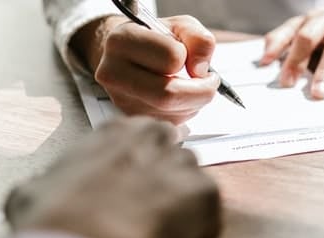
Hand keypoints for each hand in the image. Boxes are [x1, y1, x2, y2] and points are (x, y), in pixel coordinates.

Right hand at [4, 118, 220, 237]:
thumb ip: (52, 181)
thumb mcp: (33, 190)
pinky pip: (208, 215)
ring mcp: (185, 166)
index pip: (139, 139)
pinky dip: (195, 233)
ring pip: (191, 183)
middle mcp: (156, 138)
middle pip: (171, 156)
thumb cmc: (53, 222)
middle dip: (162, 180)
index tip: (129, 187)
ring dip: (180, 205)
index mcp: (116, 131)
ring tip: (156, 234)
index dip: (135, 167)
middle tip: (146, 212)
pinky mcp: (208, 197)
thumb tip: (44, 192)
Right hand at [72, 15, 219, 124]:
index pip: (171, 57)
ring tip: (191, 86)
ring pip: (171, 113)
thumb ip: (199, 40)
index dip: (189, 57)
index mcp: (122, 41)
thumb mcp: (181, 27)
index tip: (191, 56)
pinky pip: (168, 124)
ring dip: (194, 103)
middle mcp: (113, 72)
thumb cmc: (156, 39)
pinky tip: (179, 98)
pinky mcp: (129, 118)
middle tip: (210, 83)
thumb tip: (200, 70)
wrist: (130, 54)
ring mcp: (119, 100)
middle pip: (167, 95)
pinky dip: (184, 112)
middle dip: (201, 92)